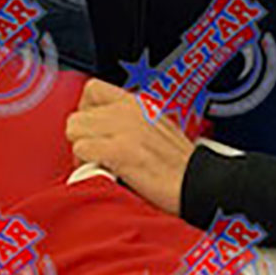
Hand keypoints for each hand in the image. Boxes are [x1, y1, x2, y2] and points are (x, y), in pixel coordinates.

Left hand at [64, 79, 195, 215]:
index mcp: (138, 103)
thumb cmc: (180, 166)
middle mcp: (129, 110)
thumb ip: (128, 122)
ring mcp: (125, 128)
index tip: (92, 133)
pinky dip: (86, 164)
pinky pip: (82, 150)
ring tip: (98, 165)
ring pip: (74, 130)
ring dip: (81, 152)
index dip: (85, 114)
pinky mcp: (121, 151)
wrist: (201, 184)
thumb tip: (101, 131)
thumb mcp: (156, 129)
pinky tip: (103, 172)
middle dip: (81, 139)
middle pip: (77, 115)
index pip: (91, 90)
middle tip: (93, 157)